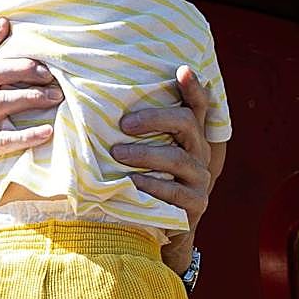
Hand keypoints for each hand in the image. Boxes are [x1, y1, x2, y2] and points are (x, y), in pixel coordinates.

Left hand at [112, 65, 213, 272]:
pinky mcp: (195, 204)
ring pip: (179, 158)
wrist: (159, 228)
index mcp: (189, 136)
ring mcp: (200, 178)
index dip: (192, 88)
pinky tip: (132, 183)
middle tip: (124, 124)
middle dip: (155, 118)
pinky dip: (152, 185)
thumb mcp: (141, 155)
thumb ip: (135, 133)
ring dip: (146, 153)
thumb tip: (99, 106)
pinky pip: (175, 191)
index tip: (182, 69)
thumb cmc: (143, 182)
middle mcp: (199, 152)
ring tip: (117, 154)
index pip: (197, 106)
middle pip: (186, 123)